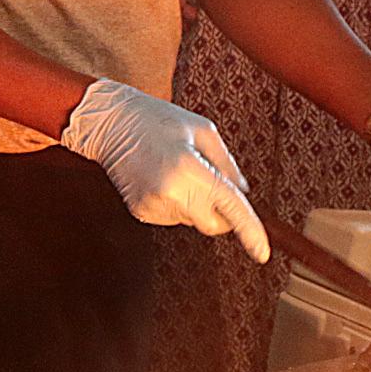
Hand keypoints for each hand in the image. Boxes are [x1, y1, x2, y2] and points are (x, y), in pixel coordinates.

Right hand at [60, 78, 270, 264]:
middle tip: (209, 182)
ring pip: (192, 219)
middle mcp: (172, 193)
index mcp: (190, 170)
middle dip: (219, 212)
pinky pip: (172, 216)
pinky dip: (175, 202)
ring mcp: (154, 206)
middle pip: (212, 225)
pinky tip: (160, 178)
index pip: (230, 209)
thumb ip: (227, 163)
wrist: (109, 122)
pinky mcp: (141, 212)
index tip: (261, 252)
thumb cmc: (156, 119)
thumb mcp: (202, 130)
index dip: (250, 232)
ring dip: (194, 202)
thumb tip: (241, 192)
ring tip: (175, 169)